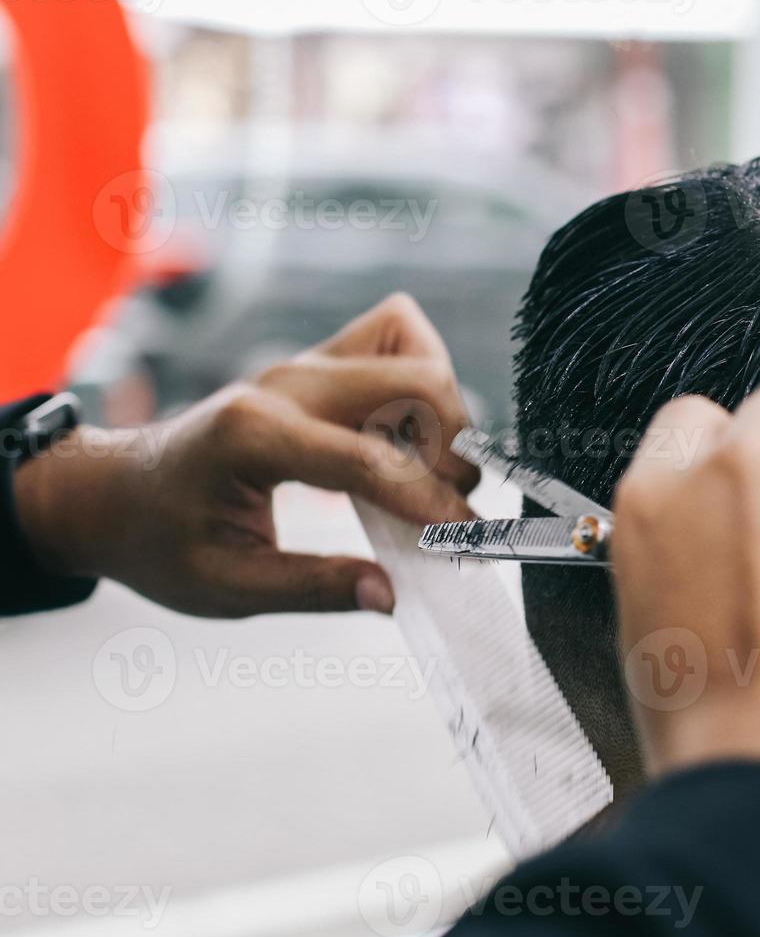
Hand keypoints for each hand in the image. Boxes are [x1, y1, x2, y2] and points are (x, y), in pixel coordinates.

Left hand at [14, 294, 477, 617]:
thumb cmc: (159, 540)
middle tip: (449, 510)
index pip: (370, 459)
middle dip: (453, 449)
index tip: (466, 541)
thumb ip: (313, 588)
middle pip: (414, 381)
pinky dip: (424, 382)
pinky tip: (414, 440)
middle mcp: (287, 383)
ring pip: (412, 349)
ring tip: (432, 474)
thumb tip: (391, 596)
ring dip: (444, 411)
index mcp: (254, 435)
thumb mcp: (224, 585)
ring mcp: (305, 365)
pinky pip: (396, 341)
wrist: (115, 492)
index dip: (430, 502)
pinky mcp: (320, 364)